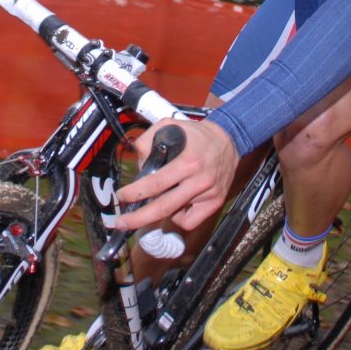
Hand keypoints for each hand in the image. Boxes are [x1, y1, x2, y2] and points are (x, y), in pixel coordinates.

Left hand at [114, 118, 238, 232]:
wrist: (228, 140)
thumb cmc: (196, 135)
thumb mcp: (169, 125)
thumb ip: (148, 140)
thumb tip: (138, 164)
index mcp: (187, 162)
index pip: (156, 183)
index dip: (135, 193)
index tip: (122, 196)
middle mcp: (200, 180)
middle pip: (164, 207)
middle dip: (138, 218)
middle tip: (121, 223)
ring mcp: (209, 194)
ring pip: (175, 215)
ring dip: (159, 212)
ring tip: (157, 198)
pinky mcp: (215, 203)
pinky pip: (190, 221)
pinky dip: (178, 217)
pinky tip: (176, 203)